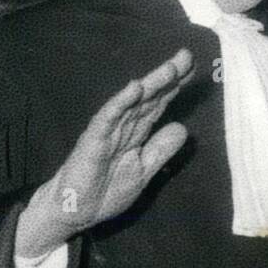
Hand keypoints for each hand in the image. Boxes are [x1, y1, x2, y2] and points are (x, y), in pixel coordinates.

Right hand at [16, 49, 194, 257]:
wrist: (72, 211)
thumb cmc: (104, 191)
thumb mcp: (143, 171)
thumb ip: (161, 149)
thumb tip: (182, 127)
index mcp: (135, 132)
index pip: (158, 103)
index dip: (175, 87)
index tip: (194, 69)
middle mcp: (123, 126)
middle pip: (149, 97)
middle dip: (168, 77)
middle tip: (186, 56)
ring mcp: (107, 131)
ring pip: (132, 102)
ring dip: (150, 85)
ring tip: (170, 69)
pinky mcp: (93, 141)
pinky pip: (108, 118)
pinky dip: (121, 102)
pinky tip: (134, 88)